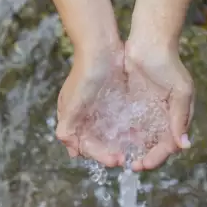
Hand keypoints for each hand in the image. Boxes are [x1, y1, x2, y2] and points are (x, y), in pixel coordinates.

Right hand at [55, 45, 126, 166]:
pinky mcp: (112, 102)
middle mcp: (83, 116)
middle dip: (110, 153)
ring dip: (118, 145)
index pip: (85, 146)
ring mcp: (98, 109)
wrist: (101, 46)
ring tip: (134, 152)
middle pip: (96, 143)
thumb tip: (70, 150)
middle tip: (126, 159)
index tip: (117, 160)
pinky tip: (138, 136)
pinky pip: (119, 122)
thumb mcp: (74, 102)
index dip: (100, 155)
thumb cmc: (85, 73)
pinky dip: (126, 131)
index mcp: (71, 118)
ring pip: (108, 135)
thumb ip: (68, 126)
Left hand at [122, 41, 194, 170]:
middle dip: (144, 158)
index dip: (157, 157)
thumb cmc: (168, 64)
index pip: (169, 146)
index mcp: (177, 117)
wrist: (149, 40)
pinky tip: (114, 143)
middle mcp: (163, 118)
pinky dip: (124, 137)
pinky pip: (129, 126)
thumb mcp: (180, 91)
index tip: (143, 164)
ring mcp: (148, 112)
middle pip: (155, 146)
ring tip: (121, 158)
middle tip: (131, 165)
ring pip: (141, 139)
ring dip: (133, 150)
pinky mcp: (133, 105)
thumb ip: (180, 118)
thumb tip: (184, 145)